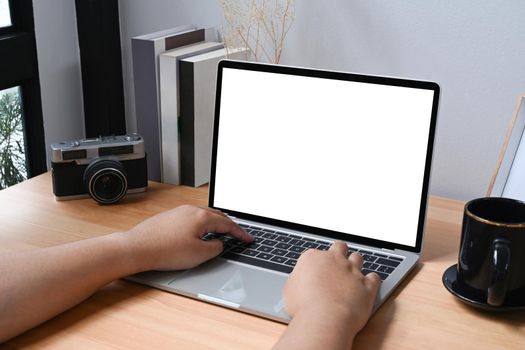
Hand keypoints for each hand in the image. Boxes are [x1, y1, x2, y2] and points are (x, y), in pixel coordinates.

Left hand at [122, 205, 252, 270]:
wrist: (137, 248)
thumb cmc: (165, 251)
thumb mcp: (199, 254)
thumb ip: (215, 247)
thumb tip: (219, 244)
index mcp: (202, 216)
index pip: (228, 224)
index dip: (240, 233)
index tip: (248, 239)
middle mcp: (191, 210)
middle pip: (217, 216)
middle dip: (229, 226)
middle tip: (238, 234)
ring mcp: (179, 212)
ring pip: (203, 216)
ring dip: (215, 224)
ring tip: (221, 233)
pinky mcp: (169, 217)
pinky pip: (191, 218)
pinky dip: (201, 225)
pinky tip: (198, 234)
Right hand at [283, 241, 380, 337]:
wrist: (324, 320)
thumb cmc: (304, 307)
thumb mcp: (290, 290)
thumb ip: (299, 280)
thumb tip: (301, 281)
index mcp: (313, 258)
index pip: (316, 253)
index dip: (317, 263)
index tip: (316, 271)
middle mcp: (334, 260)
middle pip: (339, 247)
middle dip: (338, 252)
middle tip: (336, 262)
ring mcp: (352, 271)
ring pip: (357, 257)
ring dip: (355, 263)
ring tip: (352, 272)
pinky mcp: (367, 285)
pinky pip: (374, 277)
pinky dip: (372, 280)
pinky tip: (369, 283)